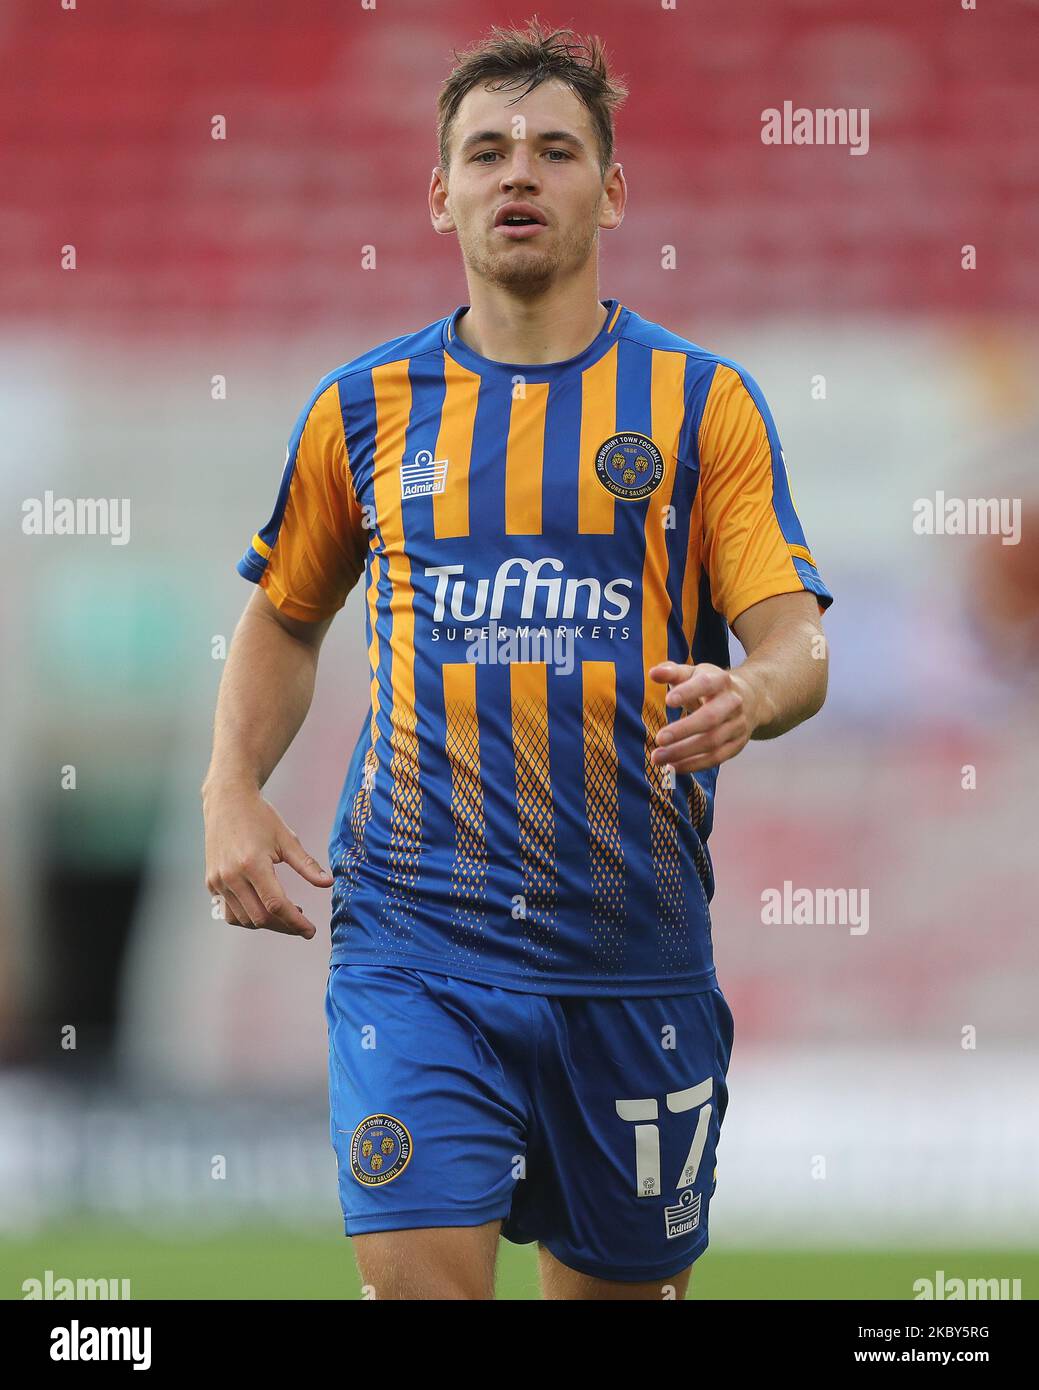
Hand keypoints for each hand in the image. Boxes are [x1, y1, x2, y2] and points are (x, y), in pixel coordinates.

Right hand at [202, 783, 332, 938]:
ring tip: (286, 914)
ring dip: (267, 924)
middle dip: (285, 926)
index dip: (296, 922)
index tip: (310, 931)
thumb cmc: (260, 817)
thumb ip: (307, 864)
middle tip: (302, 925)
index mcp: (253, 864)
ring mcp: (218, 881)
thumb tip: (329, 884)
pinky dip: (248, 917)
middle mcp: (231, 876)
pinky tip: (263, 908)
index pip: (276, 905)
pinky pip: (230, 912)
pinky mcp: (211, 882)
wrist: (227, 800)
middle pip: (260, 918)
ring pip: (244, 920)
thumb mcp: (287, 839)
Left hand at [647, 661, 761, 773]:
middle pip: (710, 718)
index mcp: (721, 681)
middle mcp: (733, 703)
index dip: (688, 692)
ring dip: (683, 752)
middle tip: (659, 738)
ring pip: (712, 742)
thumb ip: (673, 672)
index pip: (706, 684)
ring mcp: (737, 725)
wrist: (752, 698)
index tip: (668, 700)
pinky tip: (673, 766)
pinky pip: (716, 758)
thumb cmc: (711, 685)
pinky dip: (694, 764)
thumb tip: (654, 673)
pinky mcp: (737, 744)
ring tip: (658, 757)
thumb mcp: (694, 674)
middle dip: (684, 730)